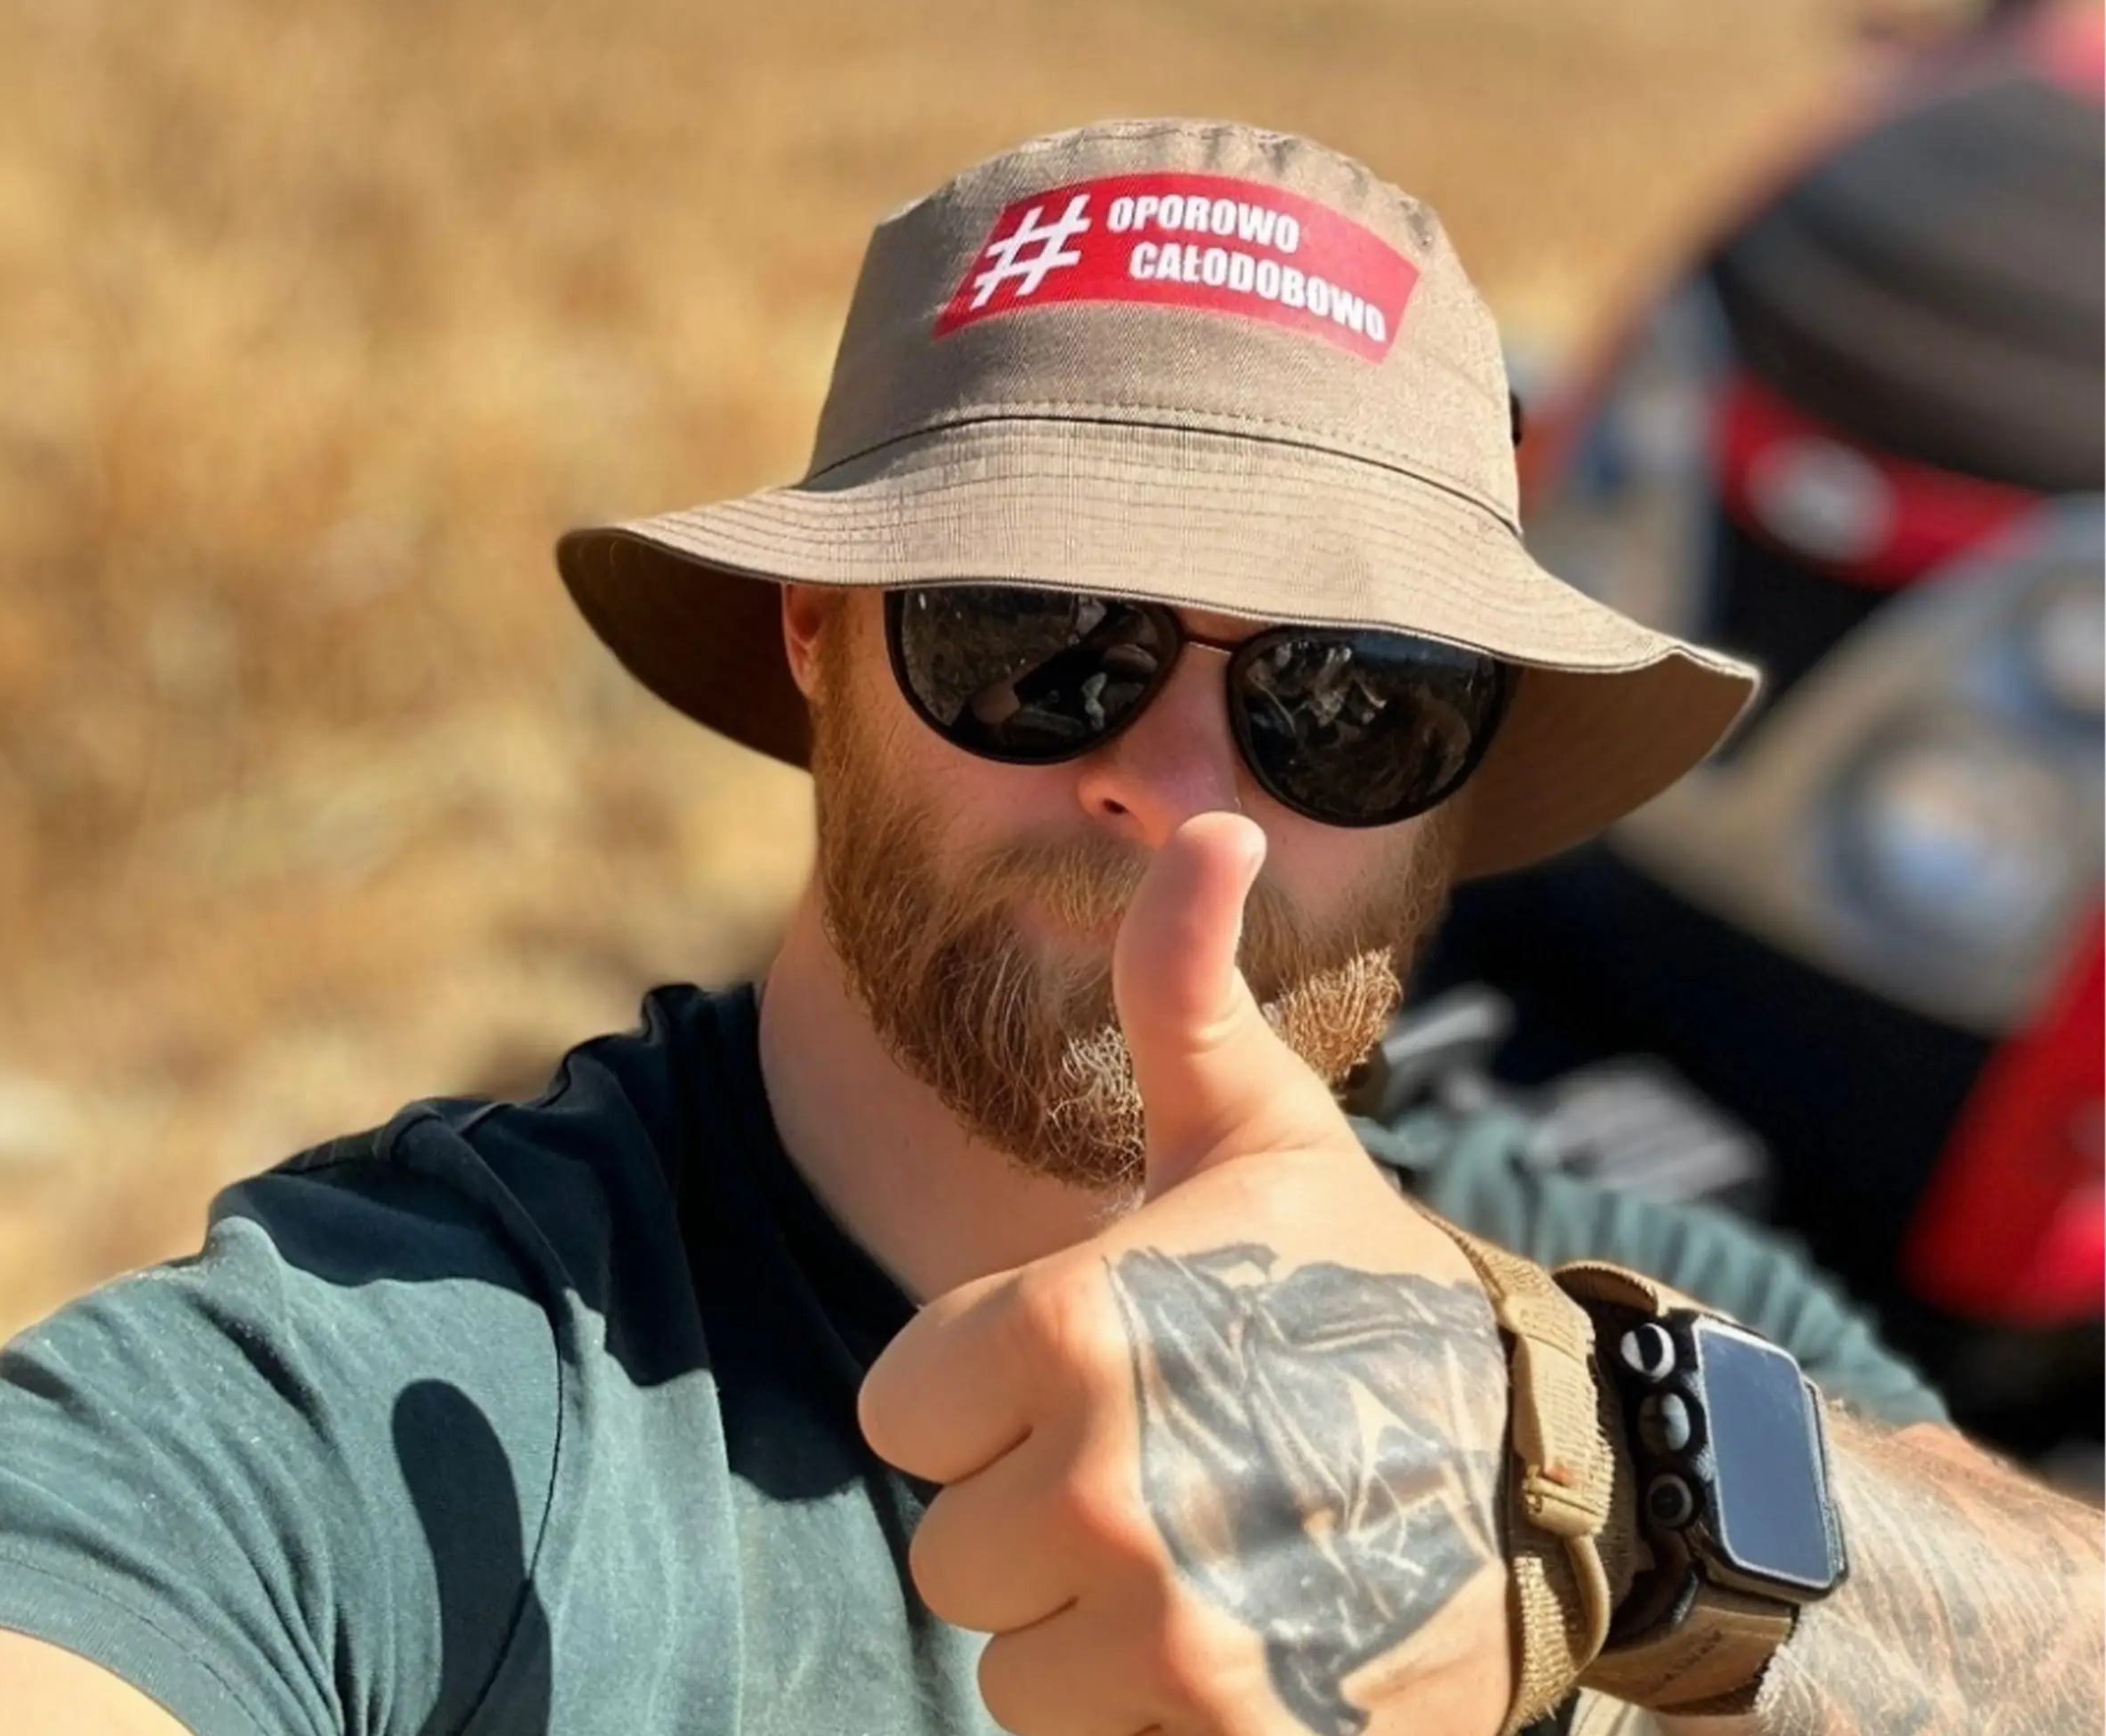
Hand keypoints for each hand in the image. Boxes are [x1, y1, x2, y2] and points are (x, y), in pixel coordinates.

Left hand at [857, 814, 1513, 1735]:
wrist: (1564, 1471)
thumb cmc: (1371, 1283)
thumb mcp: (1261, 1126)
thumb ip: (1179, 983)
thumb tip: (1205, 818)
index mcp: (1074, 1329)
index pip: (899, 1407)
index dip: (983, 1386)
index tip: (1088, 1368)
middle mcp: (1104, 1493)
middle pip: (949, 1548)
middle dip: (1034, 1508)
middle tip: (1165, 1460)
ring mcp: (1170, 1641)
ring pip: (1011, 1665)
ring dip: (1087, 1622)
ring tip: (1207, 1545)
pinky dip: (1147, 1715)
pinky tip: (1244, 1635)